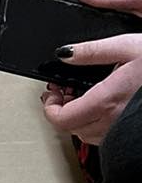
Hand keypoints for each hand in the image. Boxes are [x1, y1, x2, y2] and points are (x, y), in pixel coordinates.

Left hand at [40, 0, 141, 143]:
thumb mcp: (128, 45)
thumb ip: (92, 51)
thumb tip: (64, 54)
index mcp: (106, 101)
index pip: (61, 120)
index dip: (50, 107)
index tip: (52, 92)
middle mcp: (113, 122)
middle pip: (71, 129)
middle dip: (62, 109)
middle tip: (64, 91)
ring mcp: (123, 130)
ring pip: (88, 135)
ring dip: (79, 118)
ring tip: (83, 97)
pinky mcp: (132, 131)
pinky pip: (106, 136)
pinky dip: (97, 123)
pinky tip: (105, 105)